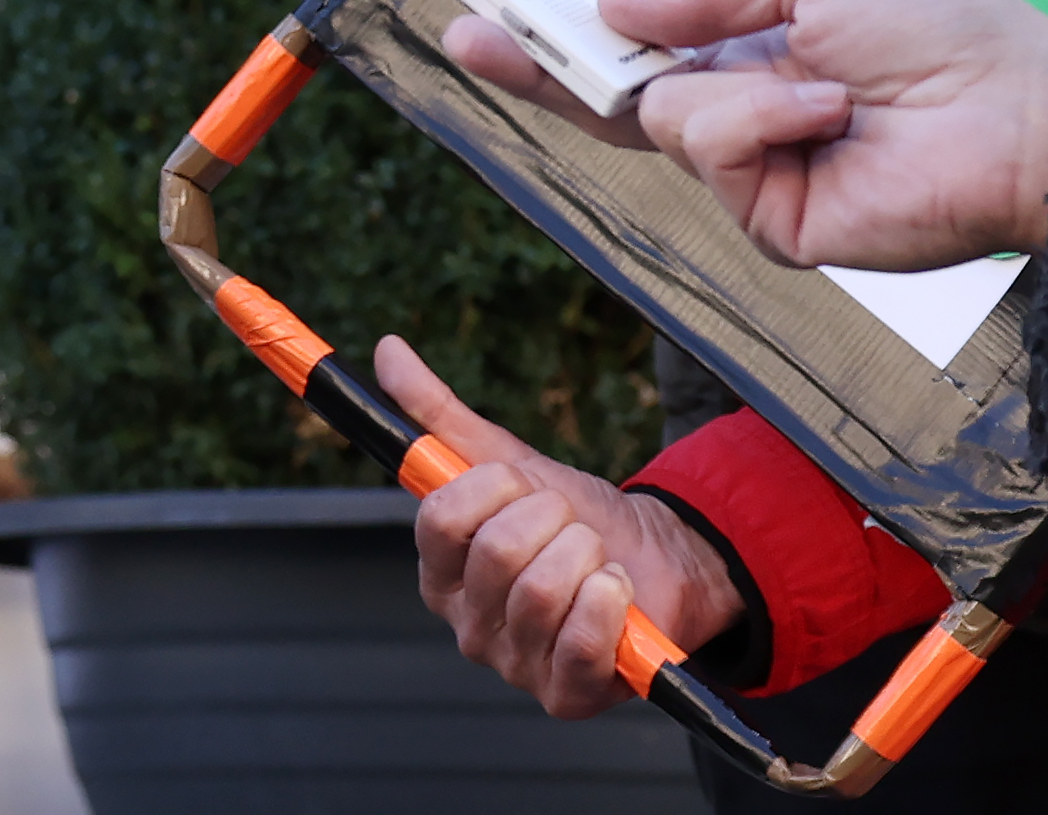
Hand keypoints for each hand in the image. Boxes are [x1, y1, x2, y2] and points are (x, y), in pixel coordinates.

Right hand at [375, 336, 738, 714]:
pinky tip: (617, 592)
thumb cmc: (580, 518)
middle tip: (571, 527)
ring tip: (597, 561)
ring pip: (542, 590)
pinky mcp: (566, 696)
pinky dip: (610, 600)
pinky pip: (581, 638)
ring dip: (587, 556)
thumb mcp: (511, 462)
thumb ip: (440, 415)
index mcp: (441, 573)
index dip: (493, 490)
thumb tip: (387, 351)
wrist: (659, 560)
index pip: (439, 520)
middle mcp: (467, 626)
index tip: (525, 486)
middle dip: (554, 519)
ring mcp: (515, 666)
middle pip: (496, 553)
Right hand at [443, 0, 1047, 273]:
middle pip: (608, 102)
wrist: (1017, 114)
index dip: (562, 31)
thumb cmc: (943, 31)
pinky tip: (830, 116)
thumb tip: (613, 8)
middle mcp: (742, 118)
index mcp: (749, 54)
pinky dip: (767, 119)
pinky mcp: (771, 223)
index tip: (488, 4)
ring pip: (665, 121)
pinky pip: (714, 151)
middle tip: (465, 32)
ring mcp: (753, 175)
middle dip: (537, 64)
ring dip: (740, 87)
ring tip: (829, 88)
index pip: (634, 50)